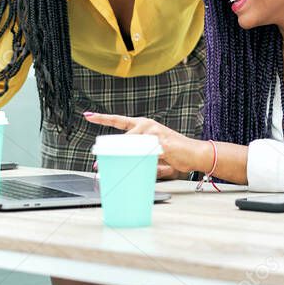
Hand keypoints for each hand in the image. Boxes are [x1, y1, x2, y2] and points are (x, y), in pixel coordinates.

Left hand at [84, 113, 210, 177]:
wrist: (195, 154)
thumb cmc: (174, 155)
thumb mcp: (151, 156)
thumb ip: (137, 157)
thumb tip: (119, 164)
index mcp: (143, 125)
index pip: (119, 120)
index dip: (102, 118)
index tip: (88, 115)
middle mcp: (146, 125)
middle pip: (121, 138)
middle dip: (109, 152)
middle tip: (98, 164)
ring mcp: (153, 132)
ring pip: (129, 145)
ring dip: (121, 159)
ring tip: (115, 170)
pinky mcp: (160, 142)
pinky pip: (143, 154)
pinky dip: (137, 162)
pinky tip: (137, 168)